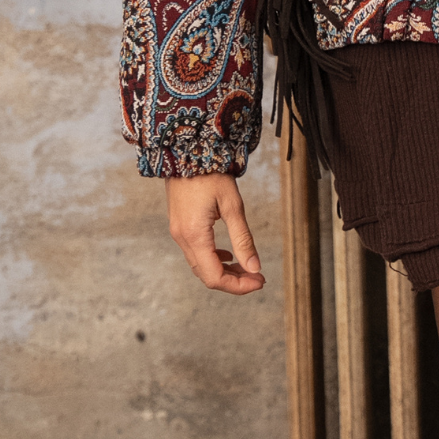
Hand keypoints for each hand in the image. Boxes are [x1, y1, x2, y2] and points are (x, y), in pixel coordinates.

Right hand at [165, 173, 264, 293]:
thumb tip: (255, 267)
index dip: (238, 286)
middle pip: (207, 276)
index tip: (260, 281)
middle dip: (234, 281)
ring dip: (225, 271)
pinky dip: (214, 259)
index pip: (215, 277)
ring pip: (201, 266)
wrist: (186, 151)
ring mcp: (178, 233)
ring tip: (248, 267)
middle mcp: (182, 238)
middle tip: (258, 277)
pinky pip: (196, 253)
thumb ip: (243, 239)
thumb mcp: (233, 205)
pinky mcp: (180, 226)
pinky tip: (229, 254)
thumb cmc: (210, 174)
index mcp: (194, 235)